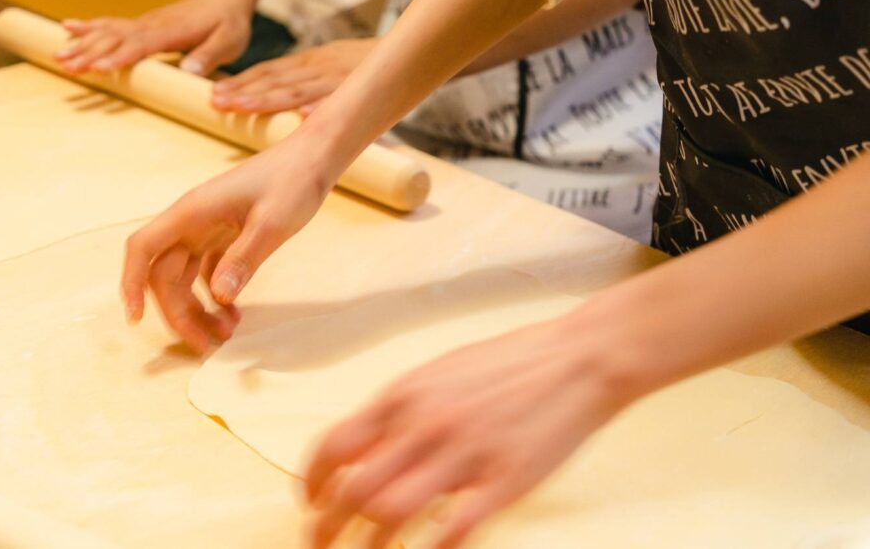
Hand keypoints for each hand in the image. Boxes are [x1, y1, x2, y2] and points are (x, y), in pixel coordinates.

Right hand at [55, 0, 250, 75]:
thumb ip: (209, 56)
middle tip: (66, 64)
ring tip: (57, 55)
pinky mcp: (140, 25)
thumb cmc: (228, 24)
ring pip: (107, 32)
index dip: (120, 56)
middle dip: (90, 52)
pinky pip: (109, 24)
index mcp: (174, 31)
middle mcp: (152, 25)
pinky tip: (65, 27)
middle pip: (116, 38)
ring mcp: (143, 23)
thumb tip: (190, 71)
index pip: (143, 45)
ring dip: (82, 43)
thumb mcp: (229, 42)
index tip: (99, 67)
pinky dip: (87, 26)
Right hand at [120, 135, 334, 351]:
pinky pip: (208, 272)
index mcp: (192, 213)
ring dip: (197, 309)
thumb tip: (218, 296)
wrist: (314, 157)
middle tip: (205, 346)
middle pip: (165, 274)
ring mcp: (208, 228)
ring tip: (224, 336)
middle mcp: (192, 222)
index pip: (143, 249)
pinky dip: (216, 296)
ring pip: (186, 277)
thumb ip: (244, 258)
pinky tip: (234, 314)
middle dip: (178, 314)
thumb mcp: (272, 222)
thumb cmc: (293, 181)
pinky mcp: (226, 235)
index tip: (135, 320)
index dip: (130, 284)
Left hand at [210, 39, 377, 114]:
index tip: (216, 95)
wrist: (410, 49)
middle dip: (244, 91)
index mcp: (310, 63)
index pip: (269, 72)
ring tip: (243, 107)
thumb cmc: (367, 65)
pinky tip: (305, 116)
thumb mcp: (333, 69)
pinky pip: (339, 97)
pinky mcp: (360, 84)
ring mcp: (338, 75)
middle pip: (276, 79)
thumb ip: (309, 86)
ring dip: (269, 99)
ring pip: (298, 88)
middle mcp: (318, 66)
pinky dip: (322, 105)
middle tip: (217, 102)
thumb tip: (286, 111)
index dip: (243, 83)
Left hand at [304, 317, 638, 548]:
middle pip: (353, 490)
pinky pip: (452, 531)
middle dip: (326, 525)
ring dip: (369, 546)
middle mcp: (424, 424)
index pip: (335, 444)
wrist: (577, 358)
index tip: (309, 500)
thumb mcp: (440, 373)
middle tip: (320, 541)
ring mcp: (464, 455)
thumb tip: (364, 447)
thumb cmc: (509, 363)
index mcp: (405, 395)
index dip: (312, 480)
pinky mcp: (504, 482)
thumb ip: (401, 410)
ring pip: (391, 516)